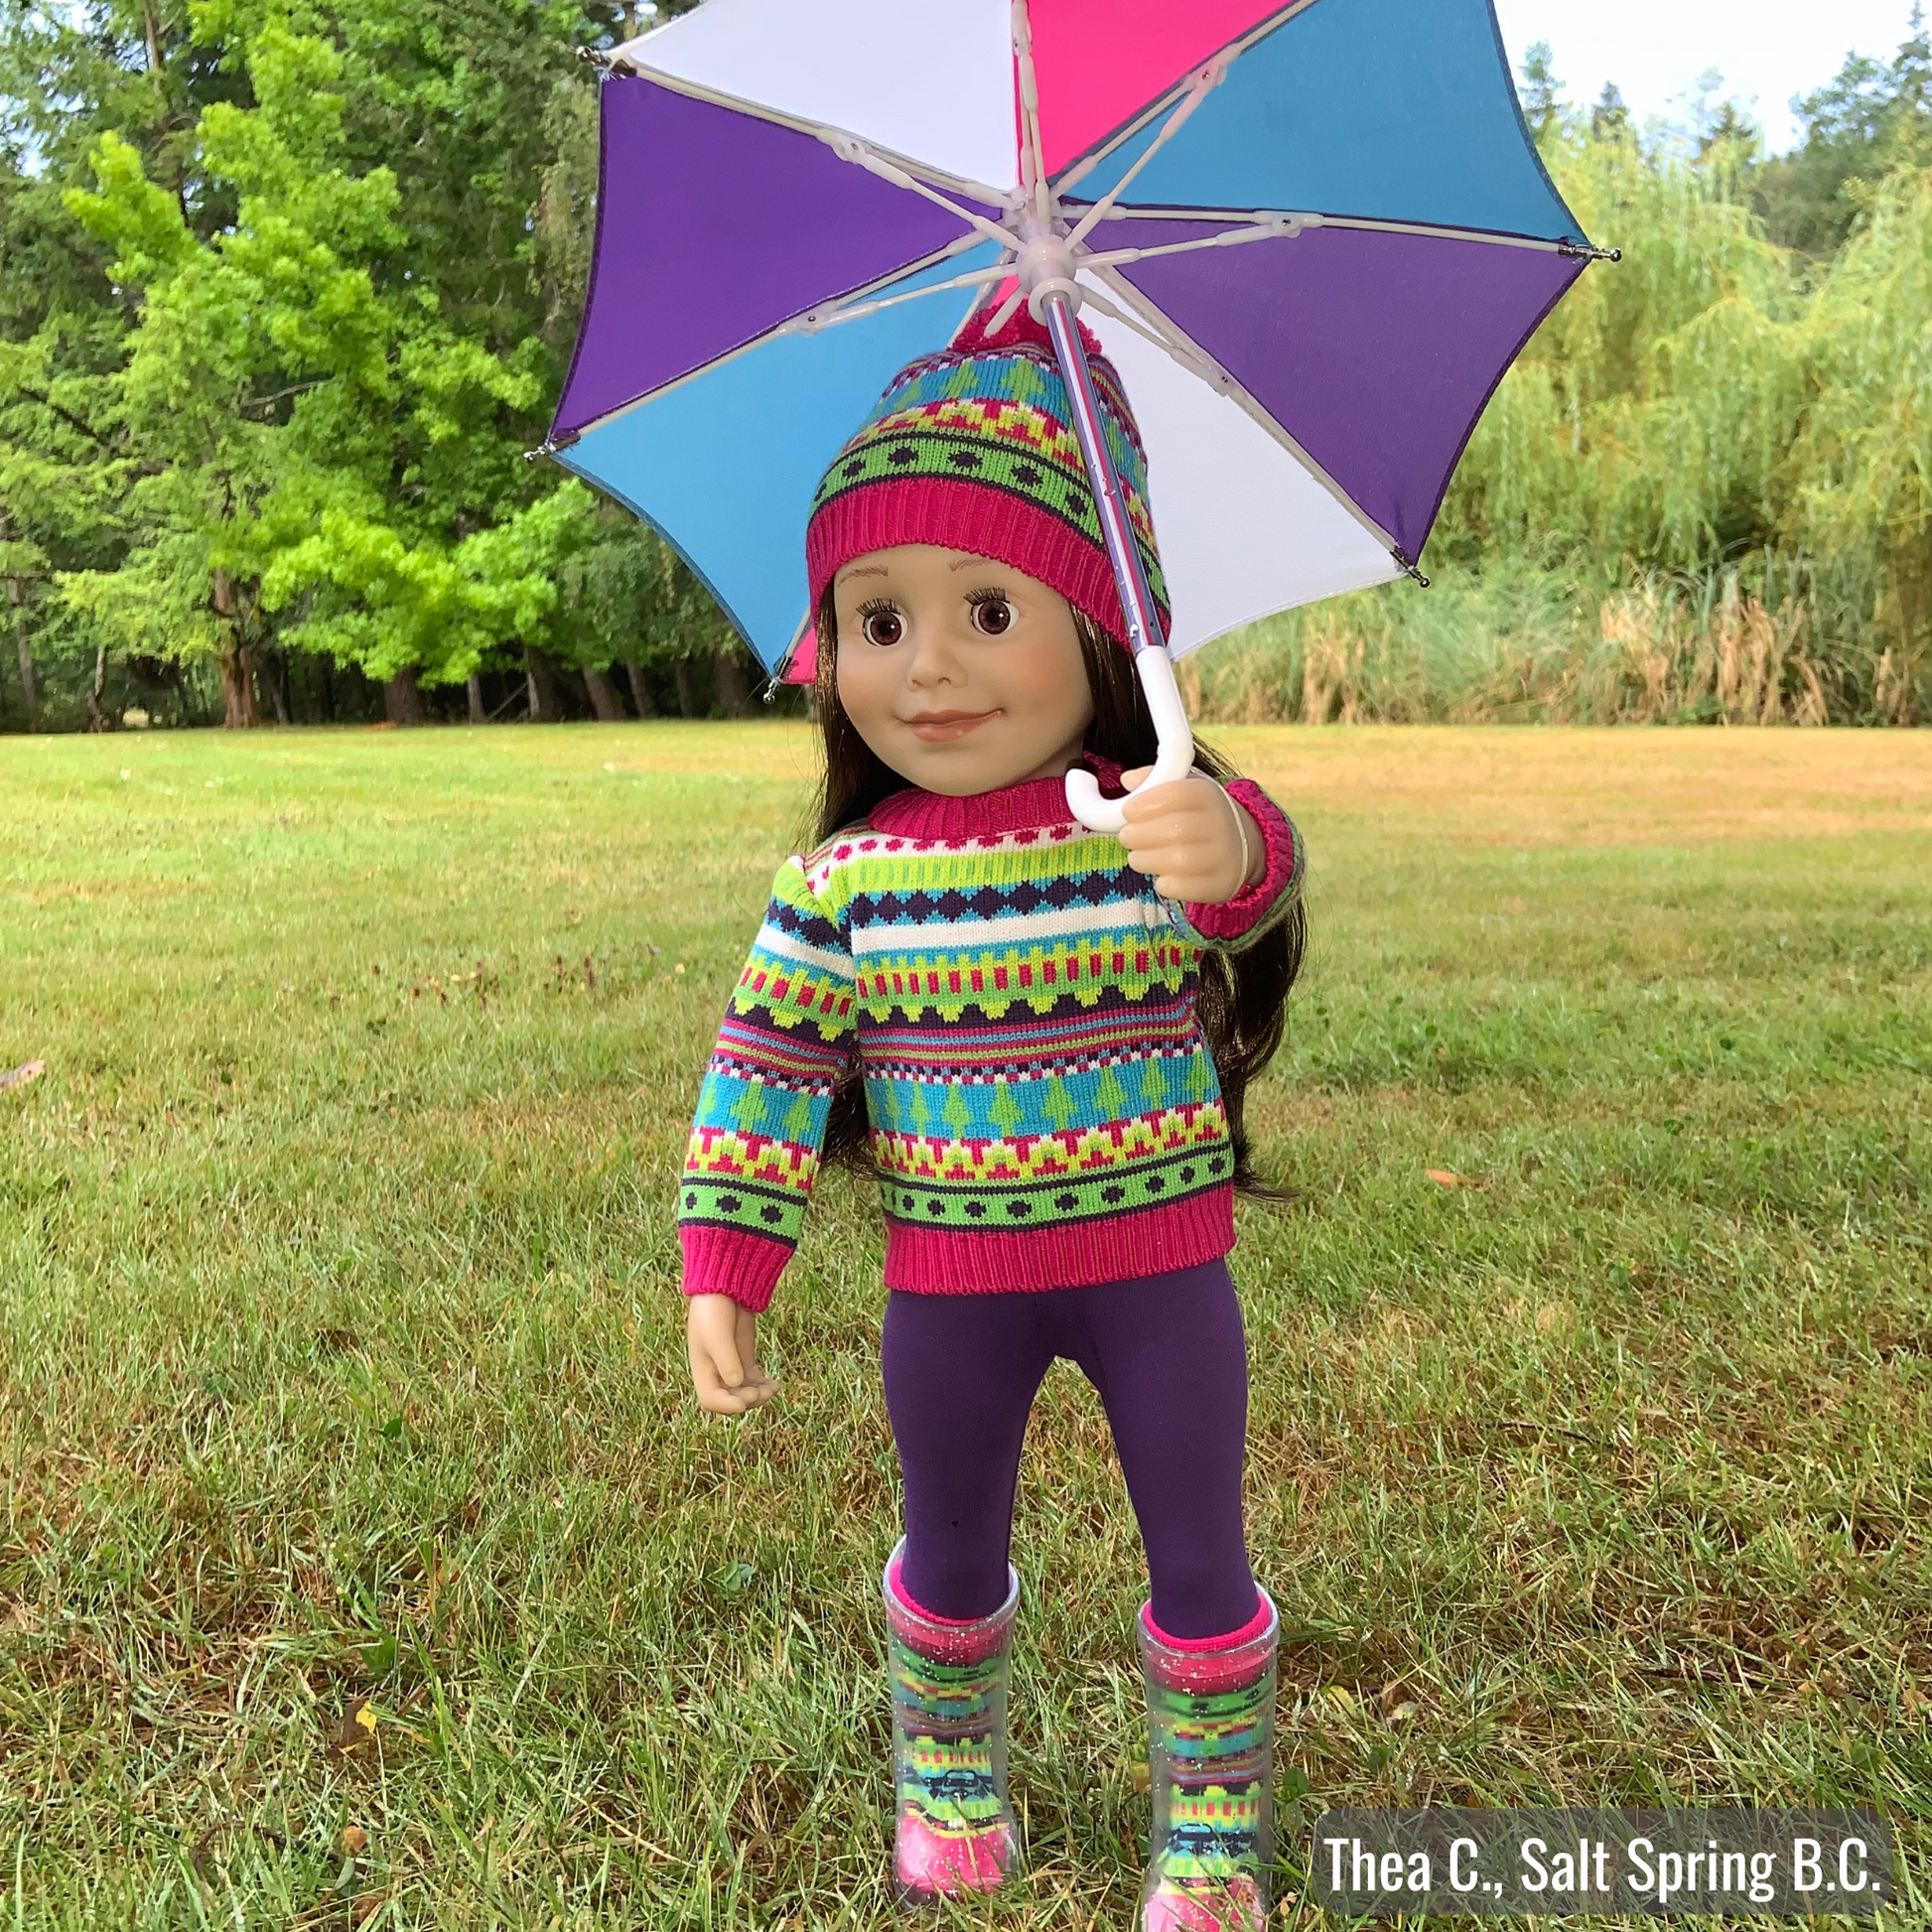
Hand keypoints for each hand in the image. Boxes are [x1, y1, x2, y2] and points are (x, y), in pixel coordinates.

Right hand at [686, 1294, 778, 1413]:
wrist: (723, 1288)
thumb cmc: (713, 1311)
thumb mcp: (718, 1336)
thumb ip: (727, 1361)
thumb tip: (736, 1384)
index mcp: (702, 1369)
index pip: (710, 1400)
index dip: (726, 1406)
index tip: (744, 1403)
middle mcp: (715, 1371)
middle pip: (730, 1399)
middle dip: (748, 1400)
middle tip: (763, 1392)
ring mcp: (731, 1365)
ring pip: (744, 1392)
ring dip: (759, 1395)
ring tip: (774, 1388)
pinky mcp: (744, 1357)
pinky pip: (753, 1381)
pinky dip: (763, 1385)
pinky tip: (774, 1383)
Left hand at [1117, 770, 1265, 905]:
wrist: (1241, 844)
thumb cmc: (1199, 814)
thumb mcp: (1183, 789)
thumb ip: (1155, 780)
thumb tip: (1128, 780)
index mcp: (1209, 795)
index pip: (1177, 794)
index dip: (1146, 803)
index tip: (1128, 812)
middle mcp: (1221, 824)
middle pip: (1176, 830)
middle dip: (1140, 835)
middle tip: (1127, 837)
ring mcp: (1224, 856)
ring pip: (1180, 860)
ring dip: (1146, 860)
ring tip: (1137, 857)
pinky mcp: (1221, 884)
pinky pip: (1185, 888)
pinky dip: (1164, 884)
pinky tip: (1160, 875)